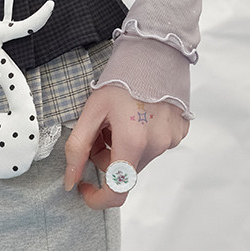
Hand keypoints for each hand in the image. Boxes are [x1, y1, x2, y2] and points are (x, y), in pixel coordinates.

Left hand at [63, 85, 188, 209]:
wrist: (155, 52)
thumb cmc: (121, 79)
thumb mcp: (91, 112)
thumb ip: (78, 149)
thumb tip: (69, 181)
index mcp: (133, 142)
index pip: (116, 191)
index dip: (96, 197)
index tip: (83, 186)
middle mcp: (157, 146)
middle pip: (125, 172)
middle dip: (107, 159)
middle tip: (100, 131)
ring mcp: (171, 140)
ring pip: (139, 160)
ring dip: (124, 148)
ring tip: (119, 120)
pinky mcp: (180, 133)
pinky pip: (154, 147)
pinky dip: (141, 140)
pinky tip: (137, 116)